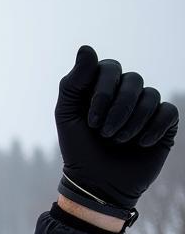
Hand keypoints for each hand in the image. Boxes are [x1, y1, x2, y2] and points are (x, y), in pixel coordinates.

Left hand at [56, 46, 177, 211]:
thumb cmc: (78, 151)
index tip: (90, 121)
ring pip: (151, 95)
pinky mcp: (163, 124)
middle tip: (104, 134)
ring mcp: (146, 108)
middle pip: (133, 80)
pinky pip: (167, 112)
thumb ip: (73, 83)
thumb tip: (86, 48)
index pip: (110, 68)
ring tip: (118, 142)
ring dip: (131, 122)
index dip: (103, 92)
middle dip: (117, 108)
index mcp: (103, 88)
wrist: (97, 185)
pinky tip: (140, 145)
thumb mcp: (67, 116)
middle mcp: (127, 94)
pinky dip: (151, 129)